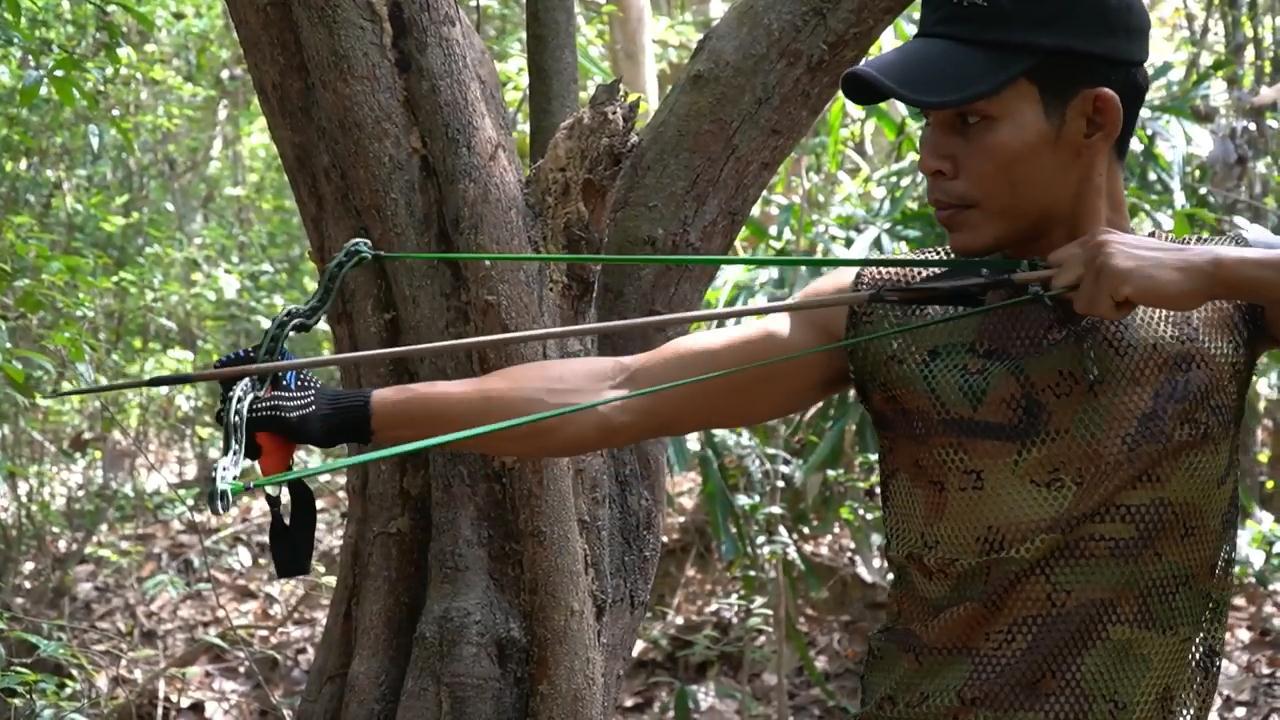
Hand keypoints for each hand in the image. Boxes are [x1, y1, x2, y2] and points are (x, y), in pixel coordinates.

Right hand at [213, 348, 372, 454]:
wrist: (344, 423)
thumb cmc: (314, 413)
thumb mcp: (277, 413)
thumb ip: (248, 413)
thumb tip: (220, 416)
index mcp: (269, 367)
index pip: (234, 371)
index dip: (227, 389)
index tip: (228, 411)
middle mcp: (270, 378)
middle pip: (239, 397)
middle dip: (238, 419)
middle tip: (243, 437)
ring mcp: (276, 396)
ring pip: (250, 413)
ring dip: (248, 433)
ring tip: (254, 450)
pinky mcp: (282, 412)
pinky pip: (262, 424)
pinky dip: (260, 437)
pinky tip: (259, 452)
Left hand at [1047, 229, 1217, 320]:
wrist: (1200, 270)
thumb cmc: (1164, 271)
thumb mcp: (1122, 259)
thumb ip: (1093, 268)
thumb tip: (1060, 289)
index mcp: (1095, 237)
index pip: (1054, 260)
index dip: (1063, 280)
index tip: (1079, 287)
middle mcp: (1094, 244)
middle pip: (1056, 283)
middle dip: (1082, 296)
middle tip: (1113, 294)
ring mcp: (1102, 259)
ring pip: (1078, 302)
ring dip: (1104, 307)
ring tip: (1131, 294)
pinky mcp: (1112, 277)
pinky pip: (1096, 310)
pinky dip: (1116, 313)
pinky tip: (1137, 297)